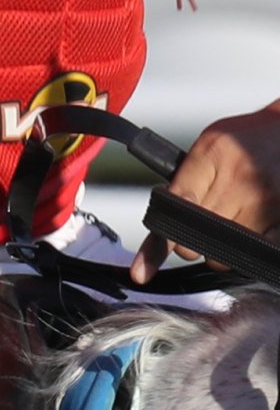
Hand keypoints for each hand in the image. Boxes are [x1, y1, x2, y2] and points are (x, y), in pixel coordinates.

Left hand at [148, 102, 279, 278]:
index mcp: (212, 156)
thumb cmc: (247, 139)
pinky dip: (248, 254)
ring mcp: (267, 200)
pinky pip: (259, 253)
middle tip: (199, 230)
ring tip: (231, 224)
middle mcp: (240, 180)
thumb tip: (162, 221)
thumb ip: (185, 180)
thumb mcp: (209, 145)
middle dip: (190, 243)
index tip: (142, 270)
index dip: (159, 241)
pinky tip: (250, 233)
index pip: (176, 206)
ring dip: (221, 251)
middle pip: (196, 241)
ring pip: (225, 255)